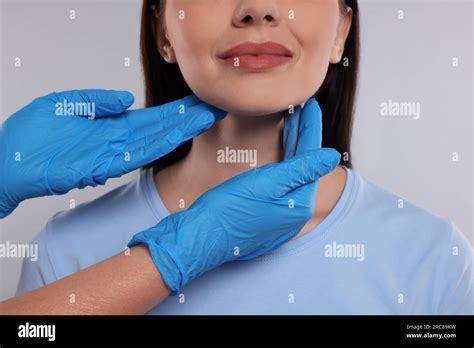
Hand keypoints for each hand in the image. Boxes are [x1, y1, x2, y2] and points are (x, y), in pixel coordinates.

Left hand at [0, 89, 224, 217]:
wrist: (8, 161)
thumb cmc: (31, 136)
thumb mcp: (66, 103)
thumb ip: (98, 101)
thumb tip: (127, 99)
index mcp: (110, 126)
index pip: (149, 118)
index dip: (173, 111)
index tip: (194, 103)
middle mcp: (117, 142)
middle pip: (158, 129)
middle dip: (185, 120)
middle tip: (212, 109)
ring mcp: (112, 154)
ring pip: (154, 142)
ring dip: (179, 131)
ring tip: (203, 119)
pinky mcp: (102, 165)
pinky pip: (135, 155)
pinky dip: (157, 145)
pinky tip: (175, 136)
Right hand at [128, 98, 339, 293]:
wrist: (201, 237)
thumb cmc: (230, 208)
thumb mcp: (268, 183)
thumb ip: (303, 169)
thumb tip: (333, 156)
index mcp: (299, 204)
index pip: (311, 158)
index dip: (310, 128)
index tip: (311, 106)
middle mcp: (294, 214)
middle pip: (302, 166)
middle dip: (301, 136)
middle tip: (301, 109)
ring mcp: (280, 219)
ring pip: (291, 176)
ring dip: (292, 149)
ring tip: (291, 124)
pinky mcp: (265, 220)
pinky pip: (280, 187)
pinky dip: (281, 166)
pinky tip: (276, 155)